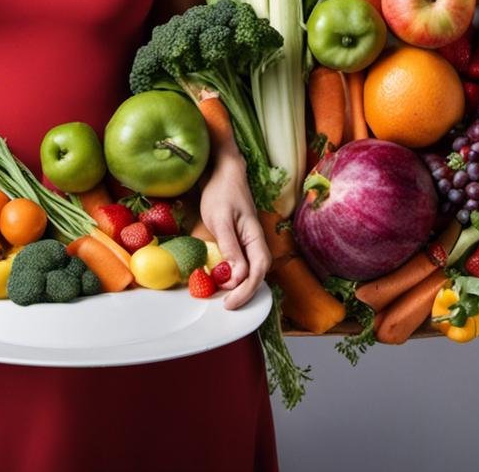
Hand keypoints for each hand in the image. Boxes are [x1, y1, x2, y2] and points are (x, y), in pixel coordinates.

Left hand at [198, 144, 270, 310]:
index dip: (246, 289)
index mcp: (256, 237)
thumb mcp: (221, 219)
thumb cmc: (222, 192)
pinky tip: (220, 281)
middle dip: (243, 293)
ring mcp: (248, 242)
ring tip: (222, 298)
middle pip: (256, 275)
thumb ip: (230, 247)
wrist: (222, 172)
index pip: (258, 270)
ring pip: (250, 271)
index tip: (230, 302)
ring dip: (239, 287)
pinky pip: (240, 263)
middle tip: (225, 306)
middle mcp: (256, 242)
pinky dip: (232, 276)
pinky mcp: (238, 242)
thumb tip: (237, 276)